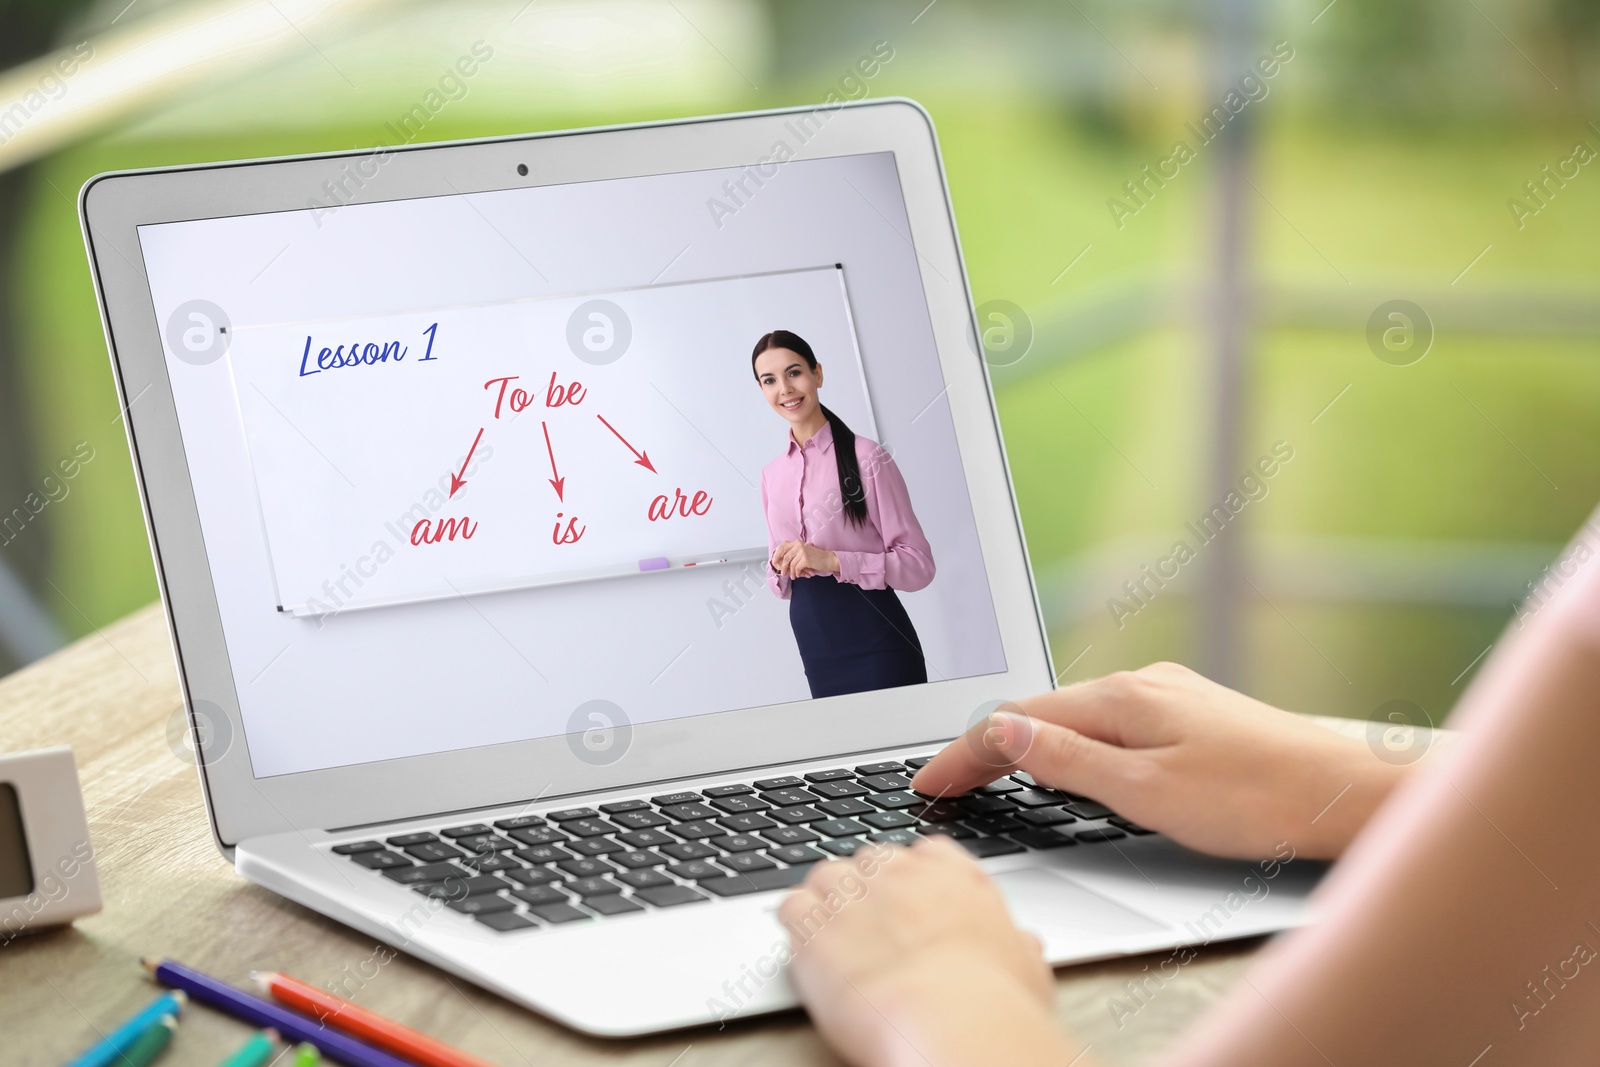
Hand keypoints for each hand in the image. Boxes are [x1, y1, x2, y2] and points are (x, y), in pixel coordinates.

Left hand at [771, 540, 838, 579]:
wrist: (828, 559)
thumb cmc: (815, 557)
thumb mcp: (803, 551)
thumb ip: (793, 553)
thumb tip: (780, 560)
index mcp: (797, 542)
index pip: (782, 547)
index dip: (777, 555)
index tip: (774, 562)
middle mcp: (799, 545)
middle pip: (785, 557)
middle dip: (783, 567)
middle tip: (782, 573)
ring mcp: (802, 551)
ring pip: (791, 564)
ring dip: (791, 572)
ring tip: (793, 576)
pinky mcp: (806, 559)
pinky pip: (796, 568)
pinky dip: (797, 573)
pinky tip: (799, 575)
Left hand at [781, 838, 1077, 1066]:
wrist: (952, 1022)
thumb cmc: (994, 1004)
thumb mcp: (1026, 967)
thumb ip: (1016, 945)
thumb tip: (1024, 945)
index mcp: (955, 877)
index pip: (926, 852)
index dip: (913, 878)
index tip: (911, 901)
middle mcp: (901, 875)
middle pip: (871, 859)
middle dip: (868, 888)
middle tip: (871, 927)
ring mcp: (853, 894)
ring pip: (827, 876)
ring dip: (827, 901)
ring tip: (834, 937)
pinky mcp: (812, 924)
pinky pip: (791, 907)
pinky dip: (795, 924)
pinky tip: (806, 947)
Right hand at [911, 662, 1412, 859]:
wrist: (1348, 793)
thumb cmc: (1258, 800)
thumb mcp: (1148, 793)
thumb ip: (1069, 761)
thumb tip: (1004, 730)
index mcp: (1121, 699)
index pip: (1016, 720)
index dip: (964, 755)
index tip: (927, 785)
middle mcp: (1141, 685)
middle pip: (1039, 710)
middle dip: (983, 746)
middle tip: (942, 785)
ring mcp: (1168, 696)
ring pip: (1074, 715)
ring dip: (1024, 743)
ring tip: (985, 774)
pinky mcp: (1190, 716)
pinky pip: (1107, 723)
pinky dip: (1067, 742)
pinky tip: (1065, 763)